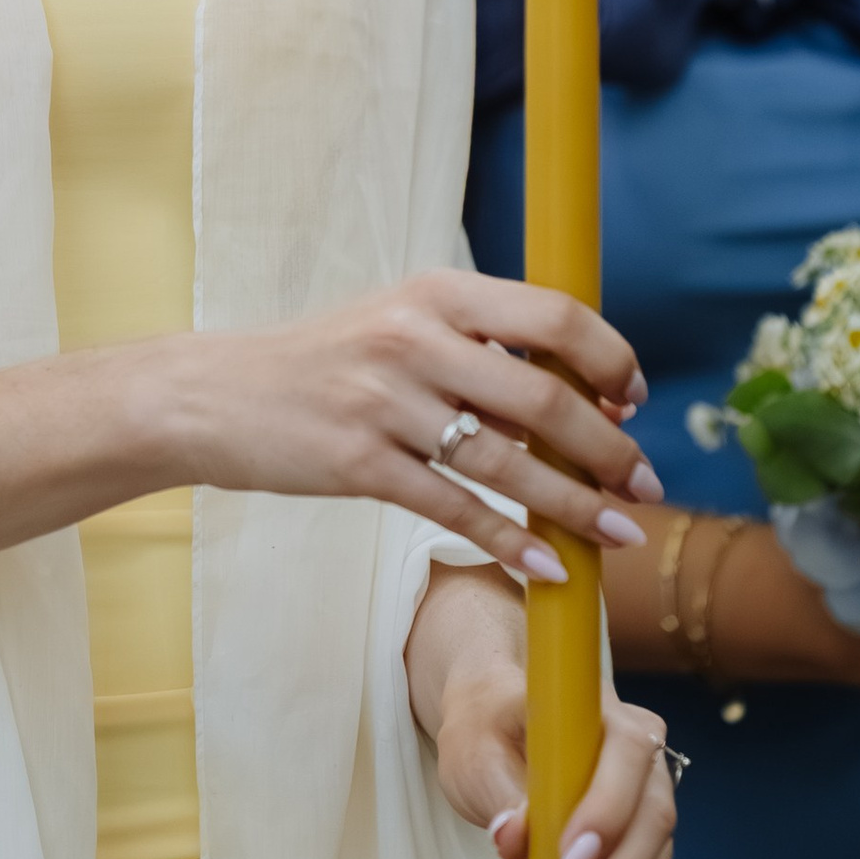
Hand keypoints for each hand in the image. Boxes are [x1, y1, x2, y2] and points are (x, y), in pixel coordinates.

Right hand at [175, 272, 659, 583]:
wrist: (216, 393)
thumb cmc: (323, 361)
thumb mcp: (400, 325)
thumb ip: (479, 348)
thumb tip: (578, 395)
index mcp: (435, 291)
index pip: (554, 317)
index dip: (611, 360)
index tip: (635, 401)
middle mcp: (414, 338)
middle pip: (544, 397)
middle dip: (608, 450)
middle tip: (643, 486)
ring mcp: (384, 402)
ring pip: (507, 462)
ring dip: (575, 504)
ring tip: (620, 533)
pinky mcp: (359, 462)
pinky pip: (455, 508)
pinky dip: (510, 542)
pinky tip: (549, 567)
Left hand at [407, 568, 675, 858]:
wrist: (500, 716)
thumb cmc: (487, 723)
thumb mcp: (473, 744)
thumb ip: (496, 788)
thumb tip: (513, 838)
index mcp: (603, 710)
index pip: (624, 754)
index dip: (606, 809)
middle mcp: (642, 753)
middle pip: (649, 818)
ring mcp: (647, 799)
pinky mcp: (640, 841)